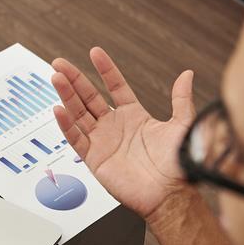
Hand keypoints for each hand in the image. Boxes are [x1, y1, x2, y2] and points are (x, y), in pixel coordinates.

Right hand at [50, 48, 195, 221]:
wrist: (170, 192)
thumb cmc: (178, 164)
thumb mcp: (182, 125)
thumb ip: (181, 100)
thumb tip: (187, 75)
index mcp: (134, 116)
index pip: (115, 87)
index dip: (106, 70)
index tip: (95, 52)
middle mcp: (115, 127)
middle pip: (89, 97)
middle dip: (74, 79)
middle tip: (60, 64)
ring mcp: (103, 142)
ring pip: (78, 114)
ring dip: (66, 96)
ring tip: (56, 78)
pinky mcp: (94, 159)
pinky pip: (76, 139)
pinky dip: (66, 125)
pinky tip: (58, 109)